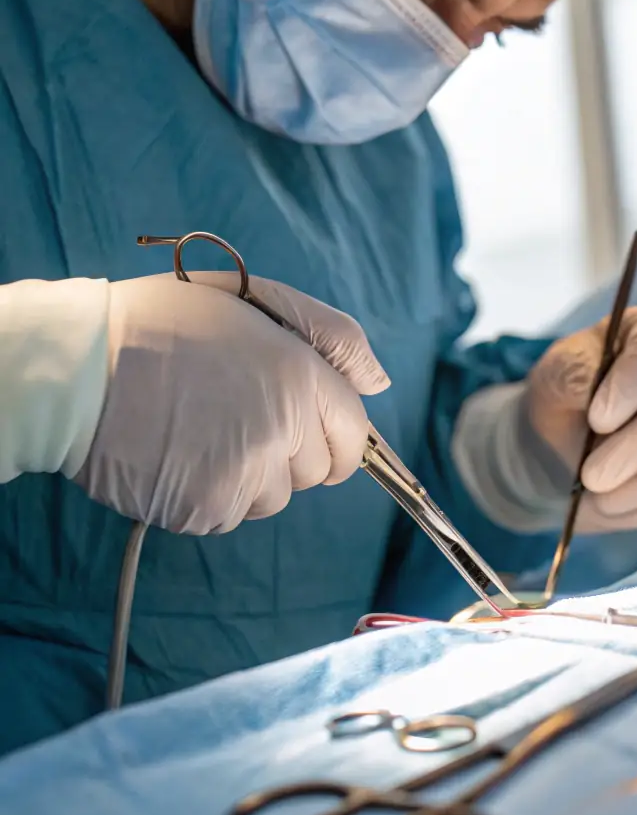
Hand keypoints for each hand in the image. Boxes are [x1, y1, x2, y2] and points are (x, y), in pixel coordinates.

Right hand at [72, 273, 388, 533]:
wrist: (79, 368)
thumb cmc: (165, 324)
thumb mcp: (257, 301)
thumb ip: (332, 338)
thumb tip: (378, 383)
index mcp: (302, 376)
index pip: (354, 434)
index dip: (333, 432)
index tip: (304, 423)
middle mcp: (283, 430)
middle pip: (319, 471)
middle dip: (291, 450)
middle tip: (238, 412)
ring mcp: (244, 475)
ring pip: (275, 497)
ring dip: (251, 474)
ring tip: (203, 430)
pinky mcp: (205, 509)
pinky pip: (231, 513)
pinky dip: (211, 493)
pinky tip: (179, 453)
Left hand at [526, 307, 636, 532]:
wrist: (554, 447)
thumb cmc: (561, 397)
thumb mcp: (555, 375)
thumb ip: (574, 373)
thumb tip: (592, 390)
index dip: (634, 382)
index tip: (597, 417)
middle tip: (591, 474)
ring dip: (636, 483)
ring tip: (590, 491)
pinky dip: (636, 505)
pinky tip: (604, 502)